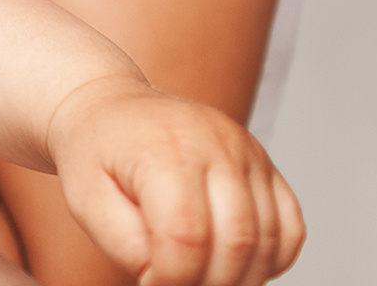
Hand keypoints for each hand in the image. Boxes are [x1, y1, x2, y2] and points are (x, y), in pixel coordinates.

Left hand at [48, 75, 303, 285]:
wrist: (109, 107)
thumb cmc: (94, 155)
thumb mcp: (86, 201)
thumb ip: (126, 247)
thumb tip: (168, 280)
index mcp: (164, 149)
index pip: (187, 237)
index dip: (173, 278)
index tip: (149, 282)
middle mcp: (215, 143)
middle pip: (236, 243)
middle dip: (208, 283)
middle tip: (176, 283)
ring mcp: (246, 151)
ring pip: (269, 241)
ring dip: (239, 278)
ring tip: (198, 276)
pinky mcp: (264, 164)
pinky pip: (290, 228)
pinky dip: (270, 260)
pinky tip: (232, 264)